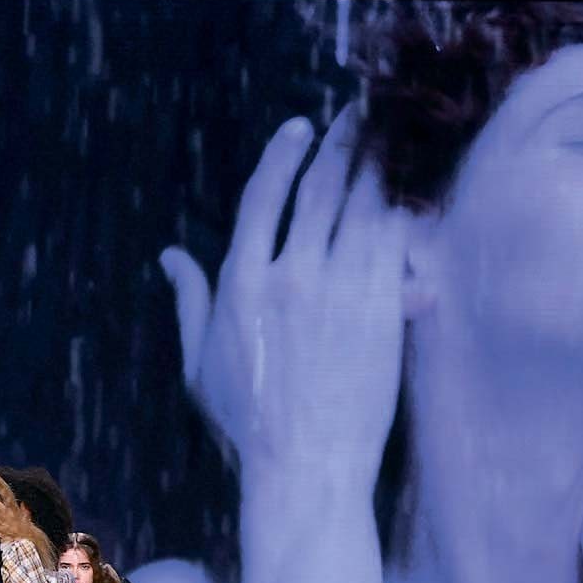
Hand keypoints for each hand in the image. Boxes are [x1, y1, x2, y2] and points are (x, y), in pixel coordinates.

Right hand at [159, 107, 407, 483]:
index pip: (263, 197)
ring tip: (389, 142)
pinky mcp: (383, 311)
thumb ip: (190, 301)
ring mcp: (342, 291)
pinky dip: (404, 215)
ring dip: (378, 168)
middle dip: (342, 143)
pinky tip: (411, 196)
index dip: (284, 155)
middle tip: (360, 115)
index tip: (300, 127)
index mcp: (243, 282)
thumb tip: (170, 256)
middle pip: (321, 190)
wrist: (307, 467)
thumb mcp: (201, 364)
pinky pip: (397, 246)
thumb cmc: (248, 424)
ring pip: (364, 209)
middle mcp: (293, 275)